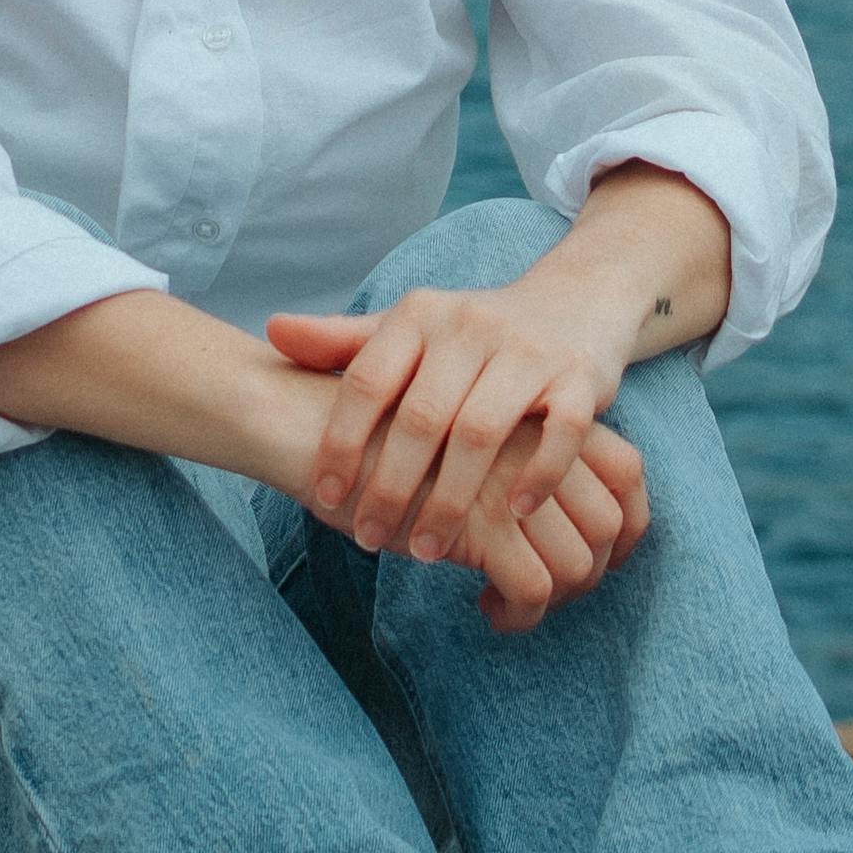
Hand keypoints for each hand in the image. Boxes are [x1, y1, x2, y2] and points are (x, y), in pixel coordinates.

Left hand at [263, 166, 729, 609]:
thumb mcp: (407, 329)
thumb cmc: (470, 335)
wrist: (572, 303)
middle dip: (391, 487)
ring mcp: (528, 352)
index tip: (322, 496)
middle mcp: (471, 327)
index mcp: (420, 315)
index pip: (367, 381)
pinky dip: (537, 476)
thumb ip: (342, 340)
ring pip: (482, 433)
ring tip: (427, 550)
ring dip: (452, 499)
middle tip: (369, 539)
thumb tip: (273, 332)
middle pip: (421, 418)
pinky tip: (512, 514)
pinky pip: (559, 434)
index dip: (341, 442)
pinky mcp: (579, 379)